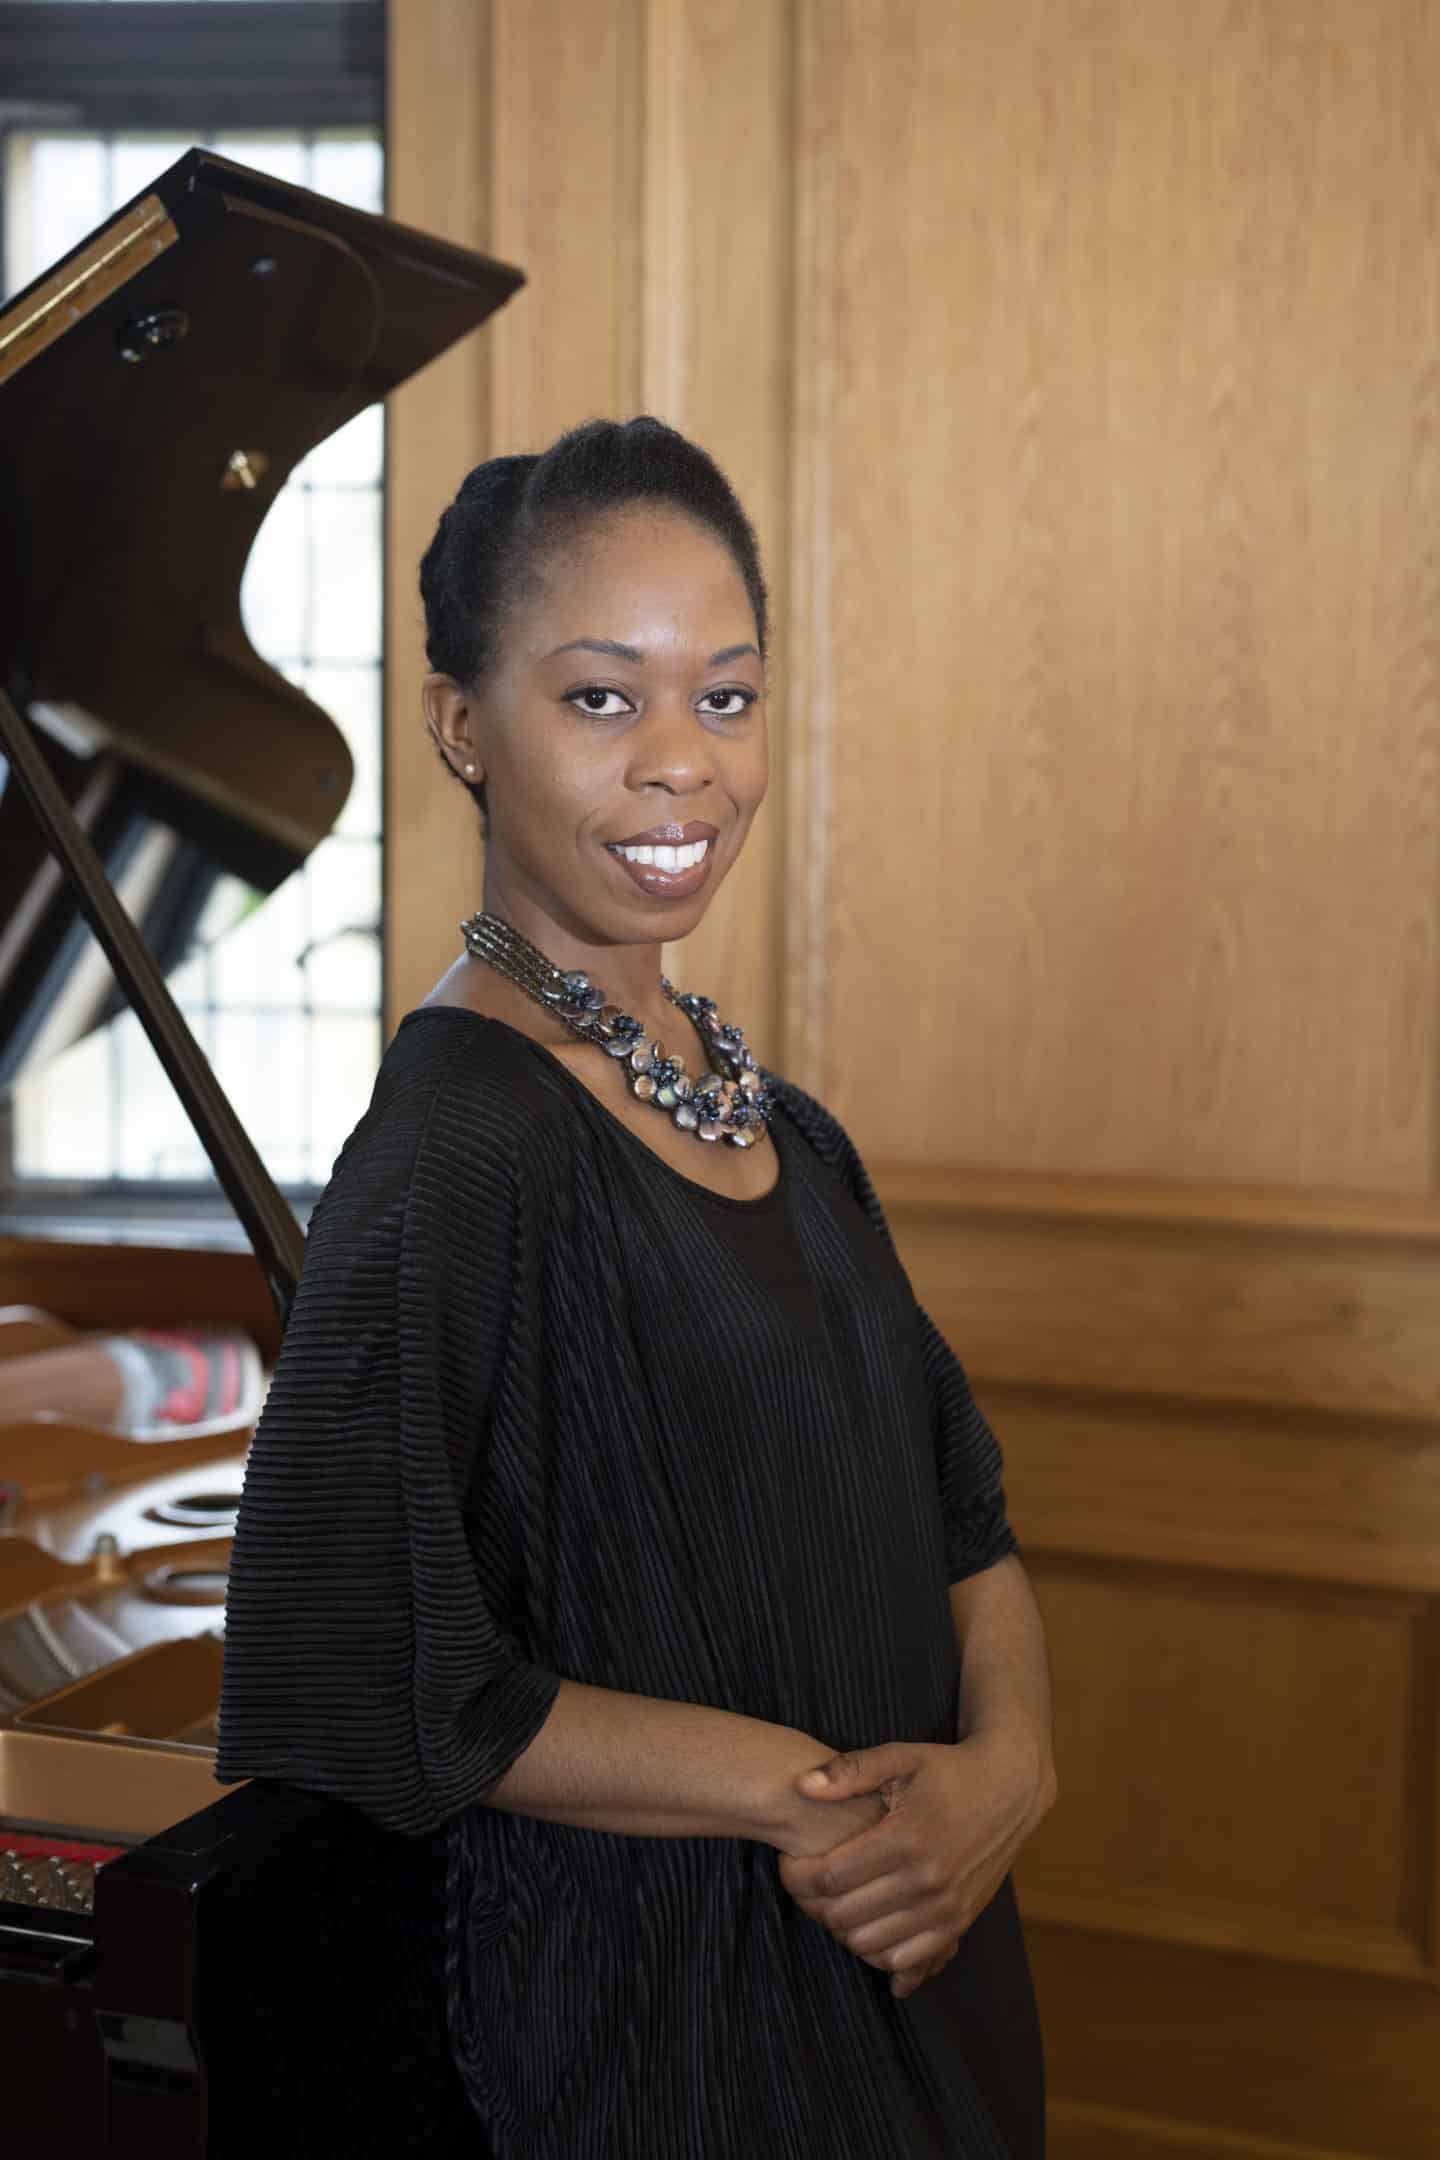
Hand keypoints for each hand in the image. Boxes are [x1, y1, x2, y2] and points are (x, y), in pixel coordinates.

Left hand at [777, 1728, 1054, 1999]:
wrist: (1010, 1789)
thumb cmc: (947, 1770)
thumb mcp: (900, 1757)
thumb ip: (849, 1771)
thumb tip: (802, 1785)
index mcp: (905, 1837)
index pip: (830, 1877)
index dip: (797, 1875)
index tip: (788, 1862)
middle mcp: (927, 1880)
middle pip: (844, 1917)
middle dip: (813, 1905)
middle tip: (805, 1885)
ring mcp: (946, 1907)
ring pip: (870, 1945)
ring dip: (842, 1931)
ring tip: (834, 1902)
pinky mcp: (960, 1923)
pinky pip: (906, 1959)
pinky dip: (879, 1952)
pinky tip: (868, 1925)